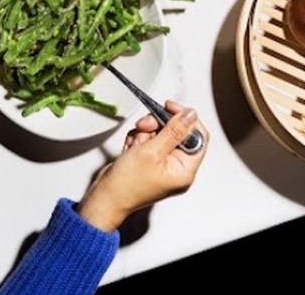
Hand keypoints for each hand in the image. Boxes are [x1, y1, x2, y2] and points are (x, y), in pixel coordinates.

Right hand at [77, 101, 207, 231]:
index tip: (170, 107)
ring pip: (162, 133)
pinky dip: (139, 139)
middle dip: (158, 126)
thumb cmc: (127, 184)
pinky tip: (131, 148)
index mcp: (185, 170)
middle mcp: (177, 168)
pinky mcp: (151, 161)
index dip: (185, 119)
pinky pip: (150, 139)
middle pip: (177, 132)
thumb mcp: (152, 151)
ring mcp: (164, 164)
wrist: (105, 196)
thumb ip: (174, 131)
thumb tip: (191, 115)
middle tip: (144, 126)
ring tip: (135, 144)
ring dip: (145, 133)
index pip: (198, 136)